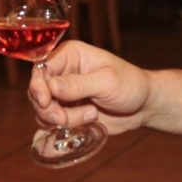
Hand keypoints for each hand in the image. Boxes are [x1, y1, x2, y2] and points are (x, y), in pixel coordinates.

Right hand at [28, 40, 150, 134]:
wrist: (143, 106)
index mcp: (70, 55)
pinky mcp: (67, 110)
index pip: (41, 68)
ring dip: (62, 119)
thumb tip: (50, 86)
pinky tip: (87, 122)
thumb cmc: (130, 85)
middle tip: (64, 118)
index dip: (38, 86)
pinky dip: (64, 126)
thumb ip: (78, 84)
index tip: (45, 101)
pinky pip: (52, 121)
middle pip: (37, 91)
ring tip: (90, 115)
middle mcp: (62, 72)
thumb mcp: (107, 82)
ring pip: (43, 109)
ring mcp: (63, 93)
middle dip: (49, 108)